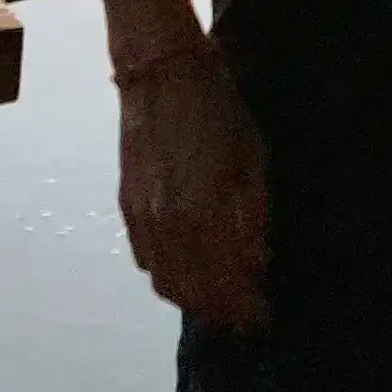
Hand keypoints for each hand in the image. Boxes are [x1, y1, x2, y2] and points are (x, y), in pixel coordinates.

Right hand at [117, 42, 272, 331]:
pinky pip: (145, 261)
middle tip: (245, 317)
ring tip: (219, 304)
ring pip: (165, 283)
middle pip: (194, 293)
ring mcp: (143, 219)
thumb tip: (258, 263)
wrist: (161, 73)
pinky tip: (186, 276)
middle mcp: (169, 225)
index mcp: (204, 212)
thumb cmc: (218, 111)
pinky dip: (167, 279)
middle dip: (221, 312)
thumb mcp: (251, 158)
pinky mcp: (127, 207)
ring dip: (193, 302)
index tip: (264, 317)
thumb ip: (252, 216)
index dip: (246, 307)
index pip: (226, 282)